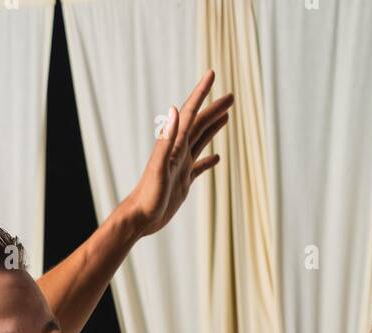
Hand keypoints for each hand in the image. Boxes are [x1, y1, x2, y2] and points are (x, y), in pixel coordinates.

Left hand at [124, 71, 232, 237]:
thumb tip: (175, 109)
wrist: (139, 218)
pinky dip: (208, 161)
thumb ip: (167, 139)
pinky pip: (199, 167)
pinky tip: (217, 158)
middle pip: (199, 125)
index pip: (190, 113)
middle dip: (214, 109)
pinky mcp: (182, 182)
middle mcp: (177, 152)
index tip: (211, 74)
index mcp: (174, 145)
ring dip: (213, 128)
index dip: (201, 93)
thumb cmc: (148, 195)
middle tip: (232, 97)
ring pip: (200, 141)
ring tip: (226, 116)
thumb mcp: (159, 167)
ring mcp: (181, 166)